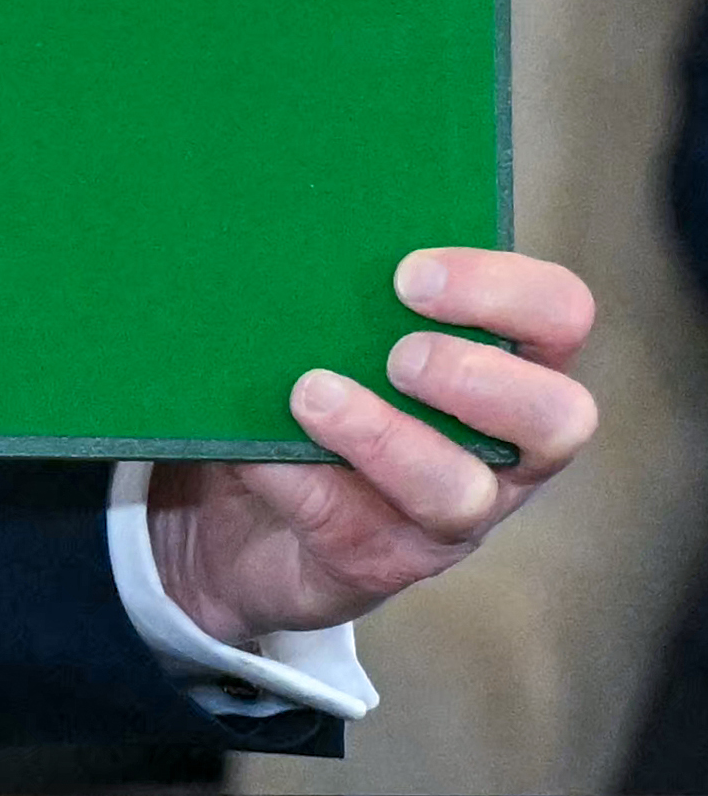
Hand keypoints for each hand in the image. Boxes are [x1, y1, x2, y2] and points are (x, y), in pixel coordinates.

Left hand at [148, 249, 596, 648]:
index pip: (559, 315)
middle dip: (478, 377)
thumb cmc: (306, 393)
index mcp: (507, 368)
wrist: (235, 513)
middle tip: (397, 353)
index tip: (409, 274)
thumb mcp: (329, 337)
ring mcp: (448, 516)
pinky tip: (251, 449)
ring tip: (313, 395)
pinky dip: (295, 477)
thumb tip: (292, 234)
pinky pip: (348, 523)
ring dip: (386, 437)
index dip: (504, 291)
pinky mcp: (378, 561)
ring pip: (460, 492)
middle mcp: (503, 449)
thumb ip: (340, 296)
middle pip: (558, 417)